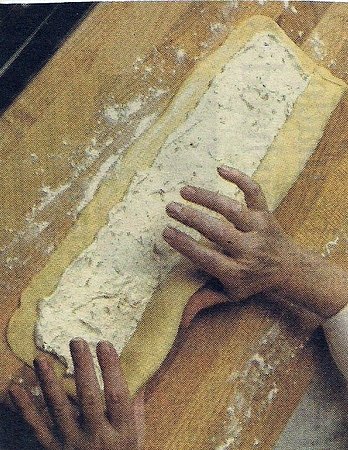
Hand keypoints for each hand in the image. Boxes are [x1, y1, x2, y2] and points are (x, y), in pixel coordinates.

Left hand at [9, 339, 143, 449]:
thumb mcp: (136, 433)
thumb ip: (135, 403)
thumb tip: (138, 369)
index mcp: (121, 431)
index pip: (117, 396)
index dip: (111, 369)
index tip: (104, 344)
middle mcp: (97, 437)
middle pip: (89, 399)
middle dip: (83, 369)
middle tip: (77, 342)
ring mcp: (73, 444)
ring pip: (59, 411)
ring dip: (49, 384)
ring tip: (41, 360)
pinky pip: (37, 428)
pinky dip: (25, 408)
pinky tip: (15, 389)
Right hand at [163, 166, 302, 320]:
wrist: (290, 269)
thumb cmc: (254, 281)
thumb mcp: (231, 295)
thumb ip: (205, 302)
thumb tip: (180, 321)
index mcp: (237, 271)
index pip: (206, 257)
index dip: (185, 245)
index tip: (166, 233)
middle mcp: (248, 249)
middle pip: (217, 232)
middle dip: (191, 219)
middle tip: (170, 209)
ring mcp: (258, 228)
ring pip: (232, 209)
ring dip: (207, 198)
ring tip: (184, 190)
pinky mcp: (266, 213)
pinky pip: (254, 192)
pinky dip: (240, 178)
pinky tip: (220, 168)